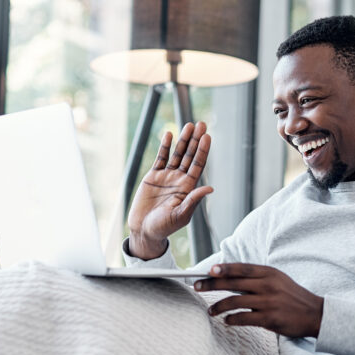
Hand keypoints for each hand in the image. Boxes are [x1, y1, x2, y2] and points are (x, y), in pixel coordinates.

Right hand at [127, 122, 213, 258]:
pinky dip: (164, 146)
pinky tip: (169, 134)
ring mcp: (166, 176)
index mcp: (188, 188)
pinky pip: (160, 158)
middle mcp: (179, 180)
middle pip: (190, 155)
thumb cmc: (164, 227)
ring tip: (189, 125)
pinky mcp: (153, 176)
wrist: (144, 230)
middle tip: (202, 124)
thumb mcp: (180, 215)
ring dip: (183, 140)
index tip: (207, 137)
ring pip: (177, 154)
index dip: (203, 151)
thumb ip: (194, 200)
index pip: (198, 165)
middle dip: (196, 140)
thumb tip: (210, 188)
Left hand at [194, 263, 323, 338]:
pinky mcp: (269, 318)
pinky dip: (231, 319)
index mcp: (269, 273)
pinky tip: (226, 320)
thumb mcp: (278, 280)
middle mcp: (268, 285)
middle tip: (197, 286)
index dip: (224, 268)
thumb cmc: (292, 297)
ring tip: (211, 310)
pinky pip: (243, 318)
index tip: (208, 271)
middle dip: (212, 284)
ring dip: (219, 306)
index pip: (241, 268)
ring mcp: (269, 302)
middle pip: (233, 283)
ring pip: (235, 301)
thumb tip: (229, 277)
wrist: (315, 314)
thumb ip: (257, 278)